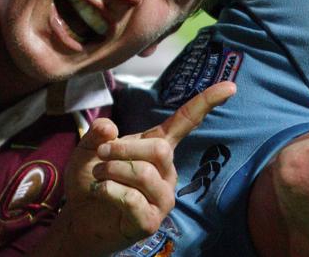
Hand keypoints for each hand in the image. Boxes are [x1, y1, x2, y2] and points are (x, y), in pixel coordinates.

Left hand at [50, 81, 235, 256]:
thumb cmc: (90, 180)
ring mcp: (162, 197)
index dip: (206, 102)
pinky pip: (132, 199)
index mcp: (157, 147)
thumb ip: (97, 134)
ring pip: (144, 173)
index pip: (186, 122)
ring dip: (111, 171)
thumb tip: (109, 127)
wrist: (78, 217)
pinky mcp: (151, 221)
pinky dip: (108, 191)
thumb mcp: (88, 149)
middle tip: (101, 154)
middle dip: (123, 148)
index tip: (231, 87)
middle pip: (160, 150)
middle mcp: (167, 171)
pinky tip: (101, 194)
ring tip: (98, 176)